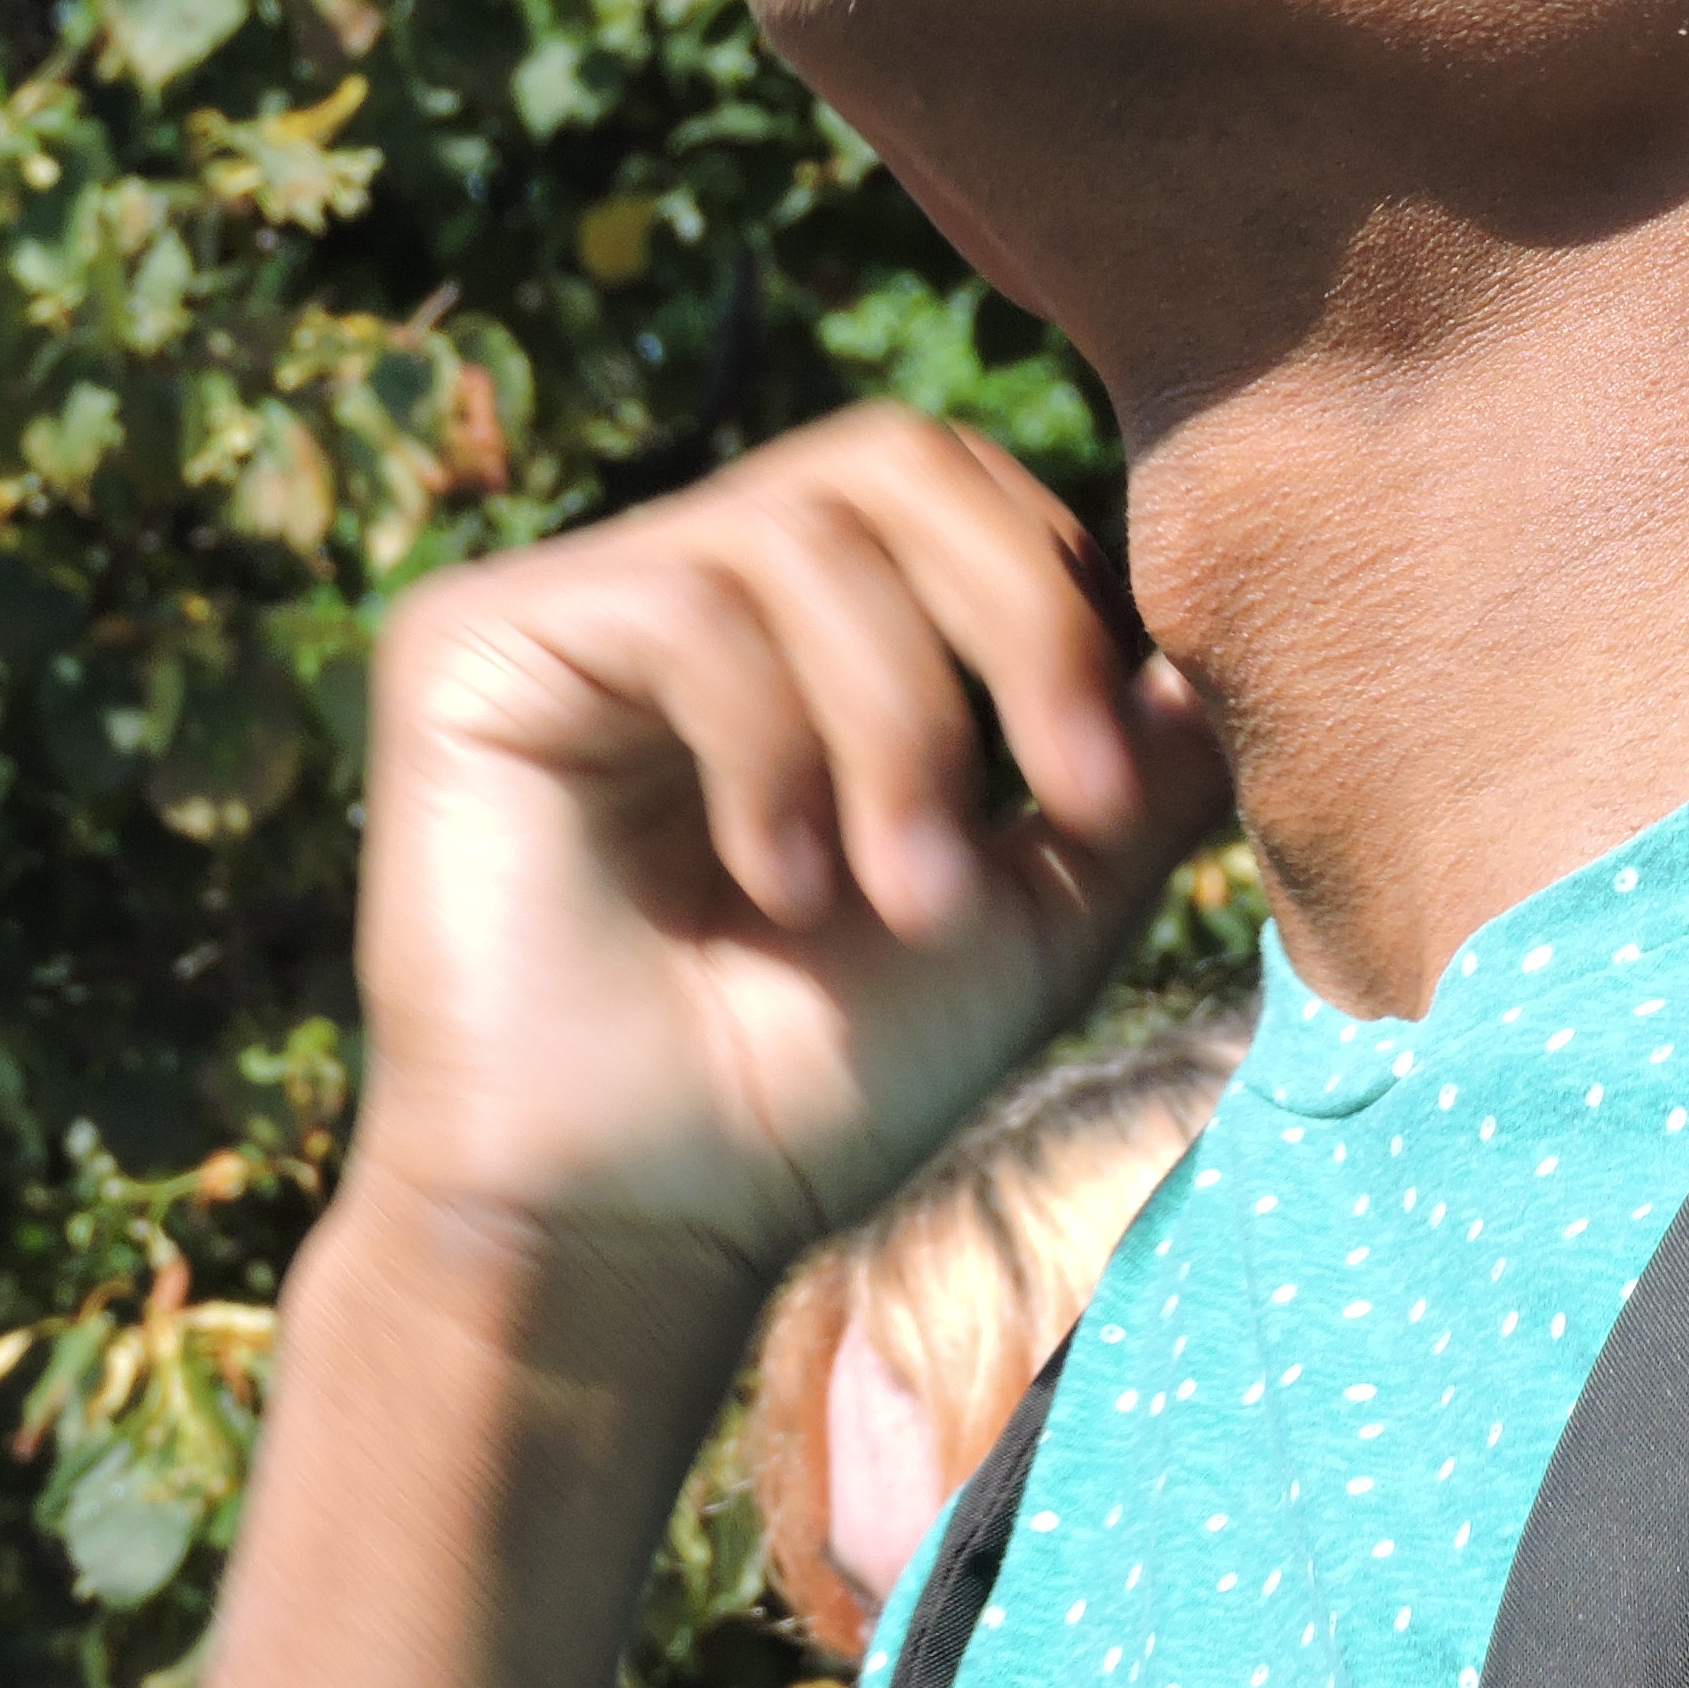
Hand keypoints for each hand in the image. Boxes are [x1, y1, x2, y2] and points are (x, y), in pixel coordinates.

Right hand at [347, 404, 1229, 1284]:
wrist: (638, 1226)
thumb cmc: (821, 1082)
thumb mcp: (1036, 919)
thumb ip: (1134, 783)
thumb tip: (1215, 656)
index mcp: (819, 625)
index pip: (970, 500)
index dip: (1068, 603)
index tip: (1117, 792)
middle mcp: (696, 582)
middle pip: (898, 461)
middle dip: (1017, 626)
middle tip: (1067, 808)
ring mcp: (581, 602)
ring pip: (803, 533)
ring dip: (899, 725)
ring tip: (900, 898)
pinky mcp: (474, 645)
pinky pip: (679, 602)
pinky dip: (770, 744)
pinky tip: (775, 885)